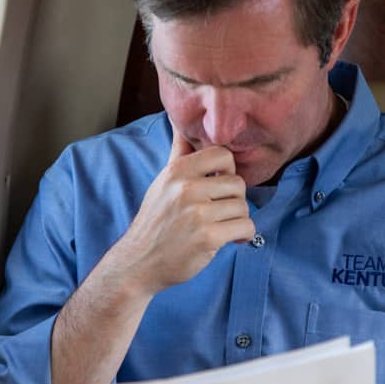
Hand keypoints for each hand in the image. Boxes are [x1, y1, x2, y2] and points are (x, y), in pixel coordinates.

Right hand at [105, 121, 254, 295]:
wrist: (139, 262)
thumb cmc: (155, 222)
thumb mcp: (162, 182)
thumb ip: (178, 153)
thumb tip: (180, 120)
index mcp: (178, 171)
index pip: (223, 154)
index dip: (227, 171)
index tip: (218, 187)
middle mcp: (186, 188)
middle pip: (238, 183)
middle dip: (234, 201)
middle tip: (220, 213)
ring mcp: (197, 213)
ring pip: (243, 207)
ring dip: (237, 220)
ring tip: (221, 227)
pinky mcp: (207, 237)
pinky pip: (246, 227)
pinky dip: (243, 235)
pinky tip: (230, 239)